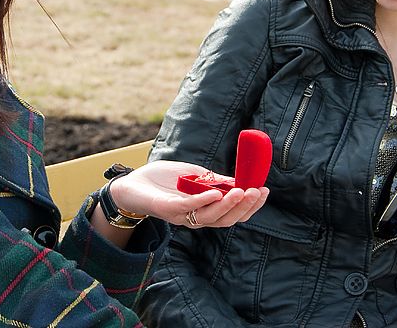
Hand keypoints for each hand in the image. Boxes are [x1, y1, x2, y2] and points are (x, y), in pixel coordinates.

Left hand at [108, 160, 268, 227]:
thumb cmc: (162, 180)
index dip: (250, 206)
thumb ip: (213, 180)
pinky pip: (189, 208)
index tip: (264, 190)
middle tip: (258, 191)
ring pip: (211, 218)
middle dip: (245, 206)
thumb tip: (238, 180)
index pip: (233, 214)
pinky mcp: (168, 209)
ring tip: (243, 192)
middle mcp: (196, 218)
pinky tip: (215, 193)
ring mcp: (183, 216)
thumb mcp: (193, 175)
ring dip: (229, 205)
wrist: (132, 183)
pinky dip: (203, 201)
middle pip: (226, 220)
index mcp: (204, 210)